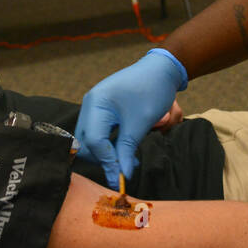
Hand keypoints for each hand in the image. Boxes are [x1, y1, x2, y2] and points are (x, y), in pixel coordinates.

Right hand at [72, 49, 186, 187]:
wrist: (161, 69)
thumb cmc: (152, 90)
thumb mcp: (141, 123)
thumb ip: (127, 150)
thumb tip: (122, 175)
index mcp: (97, 103)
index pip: (94, 140)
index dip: (107, 161)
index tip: (120, 177)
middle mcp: (90, 104)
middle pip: (86, 142)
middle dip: (102, 158)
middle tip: (122, 169)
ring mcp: (94, 106)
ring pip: (90, 140)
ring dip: (105, 153)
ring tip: (126, 160)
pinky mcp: (101, 110)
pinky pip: (98, 132)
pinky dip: (108, 144)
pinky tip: (124, 150)